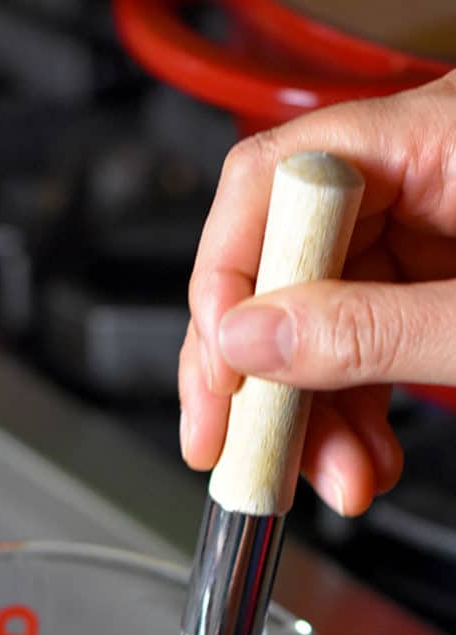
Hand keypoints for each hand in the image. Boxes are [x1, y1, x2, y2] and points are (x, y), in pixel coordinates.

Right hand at [179, 72, 455, 514]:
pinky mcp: (427, 278)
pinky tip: (356, 459)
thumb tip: (249, 344)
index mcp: (432, 137)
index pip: (270, 183)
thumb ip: (370, 330)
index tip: (218, 377)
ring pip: (312, 320)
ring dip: (308, 417)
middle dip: (262, 377)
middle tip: (243, 452)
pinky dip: (348, 410)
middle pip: (277, 263)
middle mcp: (412, 174)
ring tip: (331, 480)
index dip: (223, 286)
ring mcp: (420, 227)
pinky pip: (356, 341)